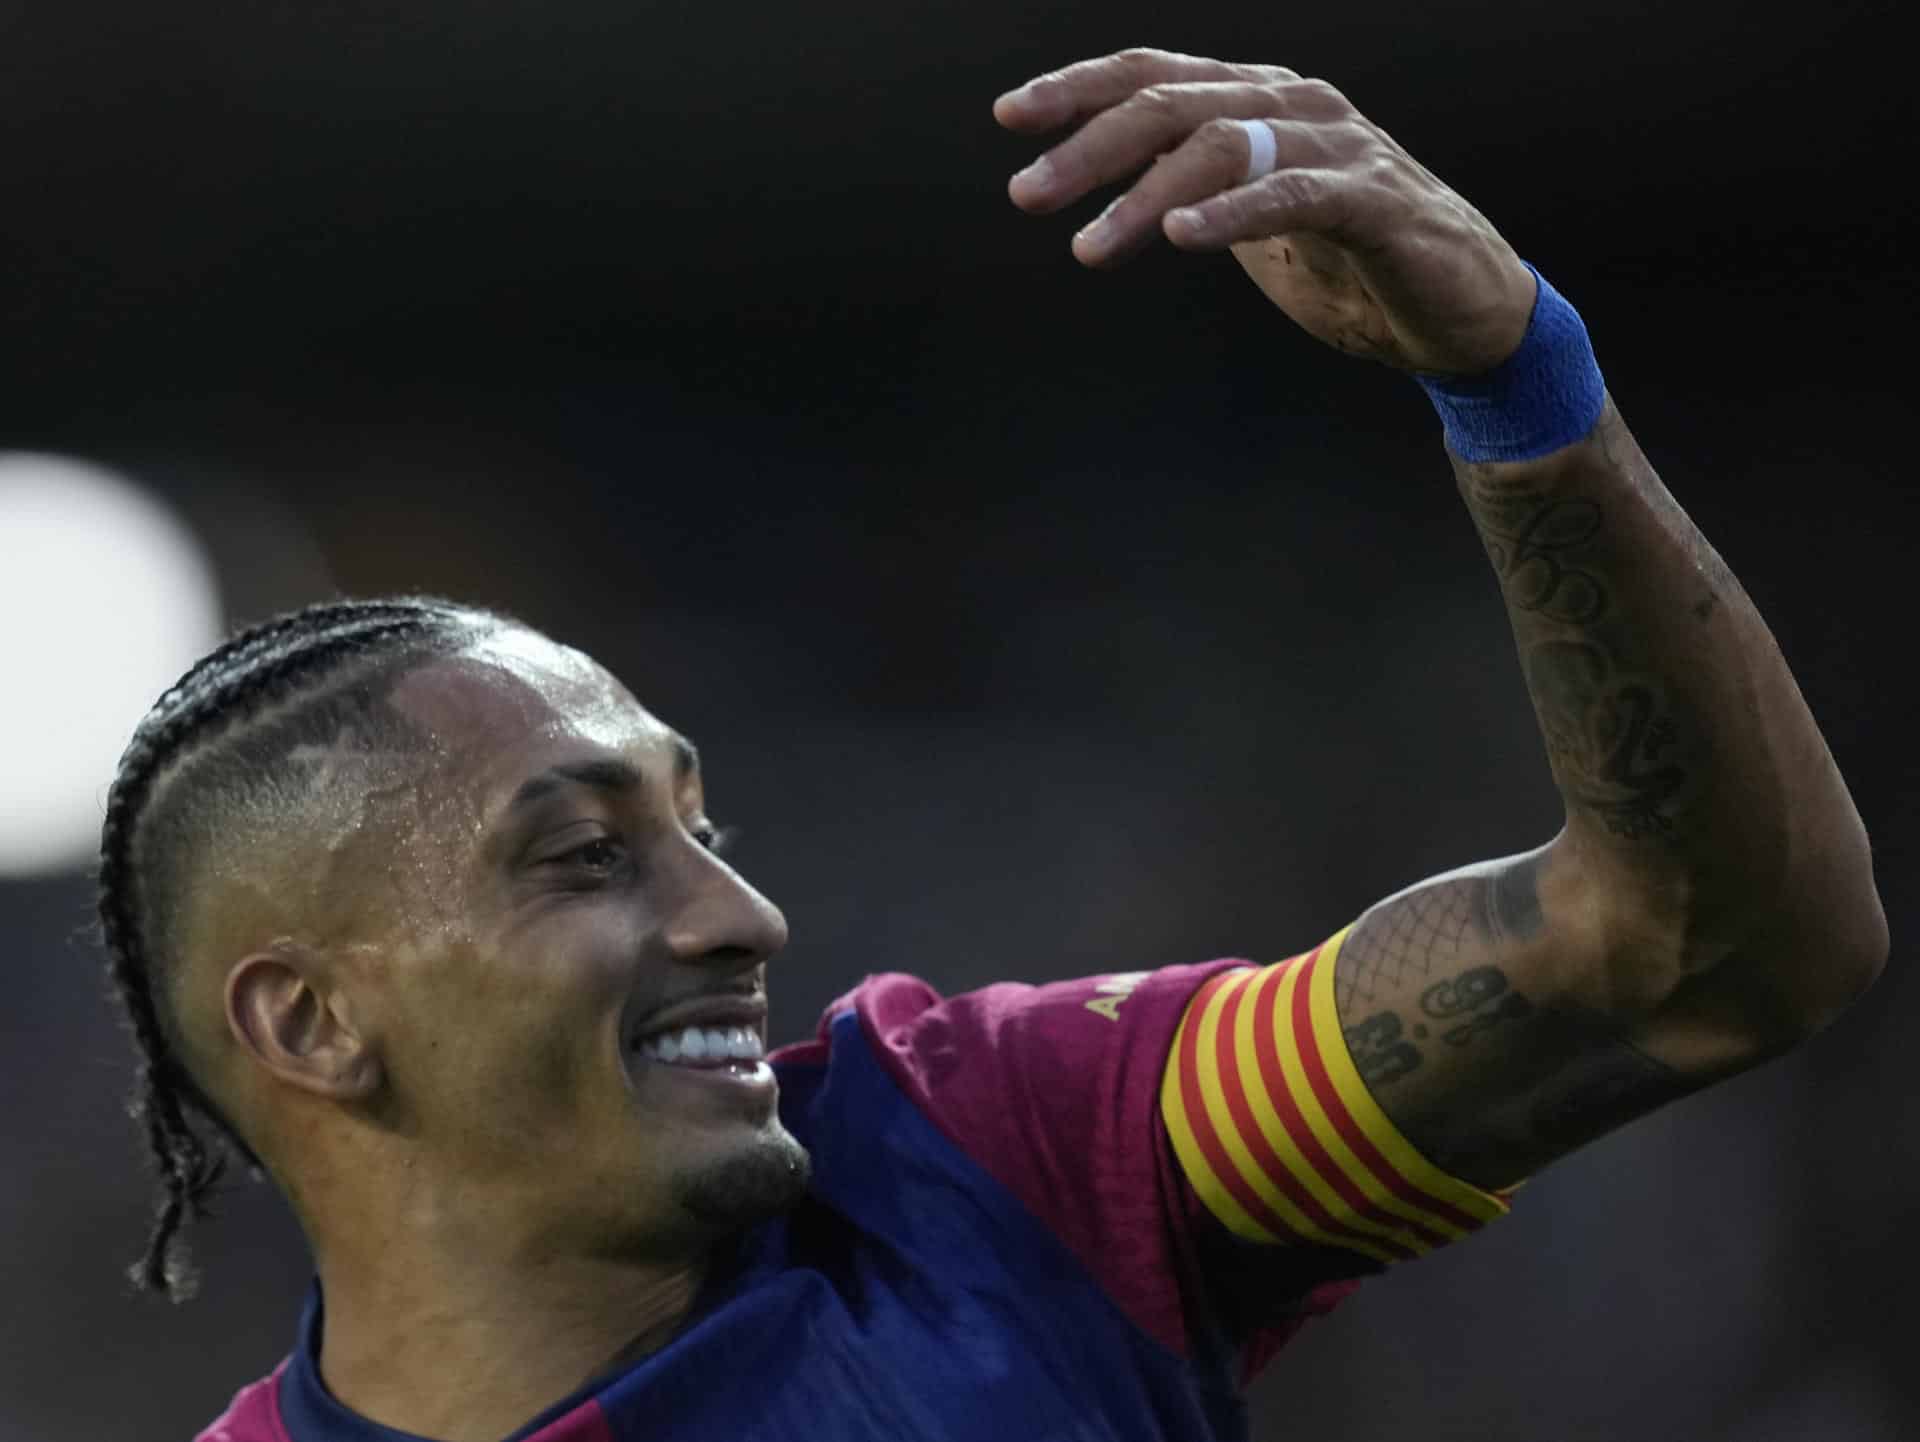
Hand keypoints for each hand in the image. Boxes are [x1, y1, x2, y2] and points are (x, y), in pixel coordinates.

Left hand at [996, 48, 1536, 375]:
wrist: (1462, 317)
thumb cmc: (1353, 267)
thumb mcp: (1253, 225)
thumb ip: (1197, 195)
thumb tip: (1119, 195)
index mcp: (1260, 103)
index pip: (1155, 76)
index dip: (1080, 90)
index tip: (1011, 118)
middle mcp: (1295, 105)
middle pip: (1172, 102)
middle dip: (1090, 146)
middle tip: (1028, 194)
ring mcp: (1340, 146)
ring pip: (1222, 142)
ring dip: (1143, 194)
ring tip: (1089, 245)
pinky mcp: (1377, 200)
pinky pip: (1292, 193)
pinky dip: (1230, 211)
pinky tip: (1179, 235)